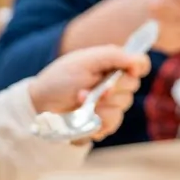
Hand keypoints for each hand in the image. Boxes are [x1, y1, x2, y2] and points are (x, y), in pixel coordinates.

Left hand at [28, 46, 149, 140]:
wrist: (40, 106)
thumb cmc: (59, 79)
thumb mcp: (84, 61)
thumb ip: (112, 56)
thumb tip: (138, 60)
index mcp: (112, 64)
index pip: (140, 64)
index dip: (138, 67)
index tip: (129, 70)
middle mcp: (116, 83)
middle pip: (133, 86)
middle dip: (111, 88)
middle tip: (90, 89)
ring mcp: (111, 104)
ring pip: (123, 106)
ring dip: (99, 105)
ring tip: (79, 101)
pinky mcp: (105, 122)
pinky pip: (113, 123)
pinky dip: (97, 120)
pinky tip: (84, 117)